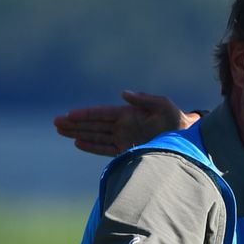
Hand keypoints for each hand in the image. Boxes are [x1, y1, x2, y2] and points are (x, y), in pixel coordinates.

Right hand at [53, 91, 195, 155]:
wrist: (187, 139)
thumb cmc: (176, 120)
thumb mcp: (163, 105)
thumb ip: (144, 99)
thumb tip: (123, 93)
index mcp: (129, 113)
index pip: (102, 113)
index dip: (86, 114)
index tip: (69, 114)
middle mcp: (124, 125)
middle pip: (94, 124)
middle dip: (75, 123)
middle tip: (55, 122)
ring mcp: (124, 138)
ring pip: (96, 135)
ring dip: (79, 133)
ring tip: (60, 131)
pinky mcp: (128, 150)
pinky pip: (106, 148)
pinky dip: (92, 146)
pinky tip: (78, 143)